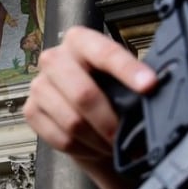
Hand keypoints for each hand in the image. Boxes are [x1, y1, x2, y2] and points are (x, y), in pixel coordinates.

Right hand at [23, 26, 156, 188]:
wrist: (83, 110)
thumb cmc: (107, 91)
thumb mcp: (122, 78)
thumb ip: (134, 80)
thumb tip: (156, 92)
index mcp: (80, 41)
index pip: (104, 53)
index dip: (128, 70)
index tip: (150, 86)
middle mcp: (54, 58)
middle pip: (83, 93)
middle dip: (110, 121)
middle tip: (126, 135)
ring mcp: (39, 85)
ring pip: (72, 121)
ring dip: (97, 139)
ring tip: (111, 143)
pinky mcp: (31, 111)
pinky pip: (61, 137)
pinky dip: (83, 148)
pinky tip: (93, 146)